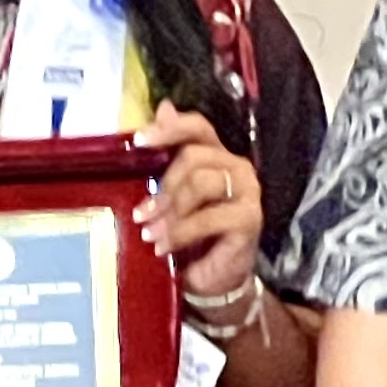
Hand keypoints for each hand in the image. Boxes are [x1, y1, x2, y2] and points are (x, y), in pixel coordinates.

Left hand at [135, 104, 265, 311]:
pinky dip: (180, 232)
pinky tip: (164, 246)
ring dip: (170, 210)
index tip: (138, 140)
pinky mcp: (249, 219)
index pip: (198, 127)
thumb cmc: (193, 237)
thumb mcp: (172, 197)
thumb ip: (168, 156)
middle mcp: (237, 167)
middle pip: (193, 156)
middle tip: (142, 213)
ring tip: (150, 233)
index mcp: (217, 156)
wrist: (214, 280)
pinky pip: (208, 217)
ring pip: (201, 183)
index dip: (169, 129)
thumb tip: (163, 107)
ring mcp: (247, 192)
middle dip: (163, 186)